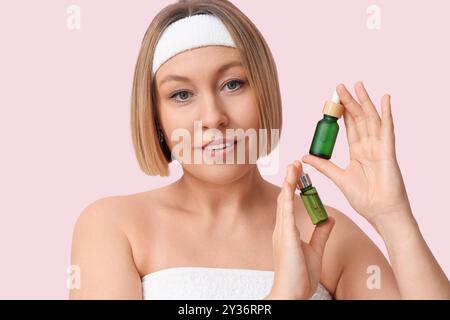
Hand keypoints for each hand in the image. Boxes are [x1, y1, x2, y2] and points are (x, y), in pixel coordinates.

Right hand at [266, 160, 334, 298]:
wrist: (291, 293)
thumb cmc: (299, 276)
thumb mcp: (315, 250)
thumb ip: (321, 233)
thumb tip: (329, 219)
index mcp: (287, 231)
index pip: (289, 203)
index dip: (293, 187)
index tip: (299, 173)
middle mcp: (282, 228)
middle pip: (285, 197)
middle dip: (290, 179)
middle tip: (296, 163)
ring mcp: (281, 232)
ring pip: (284, 200)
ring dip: (288, 182)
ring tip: (293, 166)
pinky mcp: (285, 237)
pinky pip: (286, 213)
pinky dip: (287, 197)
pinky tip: (290, 186)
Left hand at [302, 82, 411, 226]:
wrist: (379, 212)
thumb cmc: (364, 198)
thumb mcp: (339, 177)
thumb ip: (324, 165)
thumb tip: (306, 156)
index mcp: (358, 152)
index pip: (349, 127)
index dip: (342, 113)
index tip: (334, 101)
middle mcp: (369, 146)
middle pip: (359, 119)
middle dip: (350, 102)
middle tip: (341, 87)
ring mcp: (379, 148)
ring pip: (371, 119)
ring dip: (364, 102)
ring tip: (358, 86)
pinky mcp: (388, 152)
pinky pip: (387, 129)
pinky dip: (387, 114)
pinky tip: (385, 99)